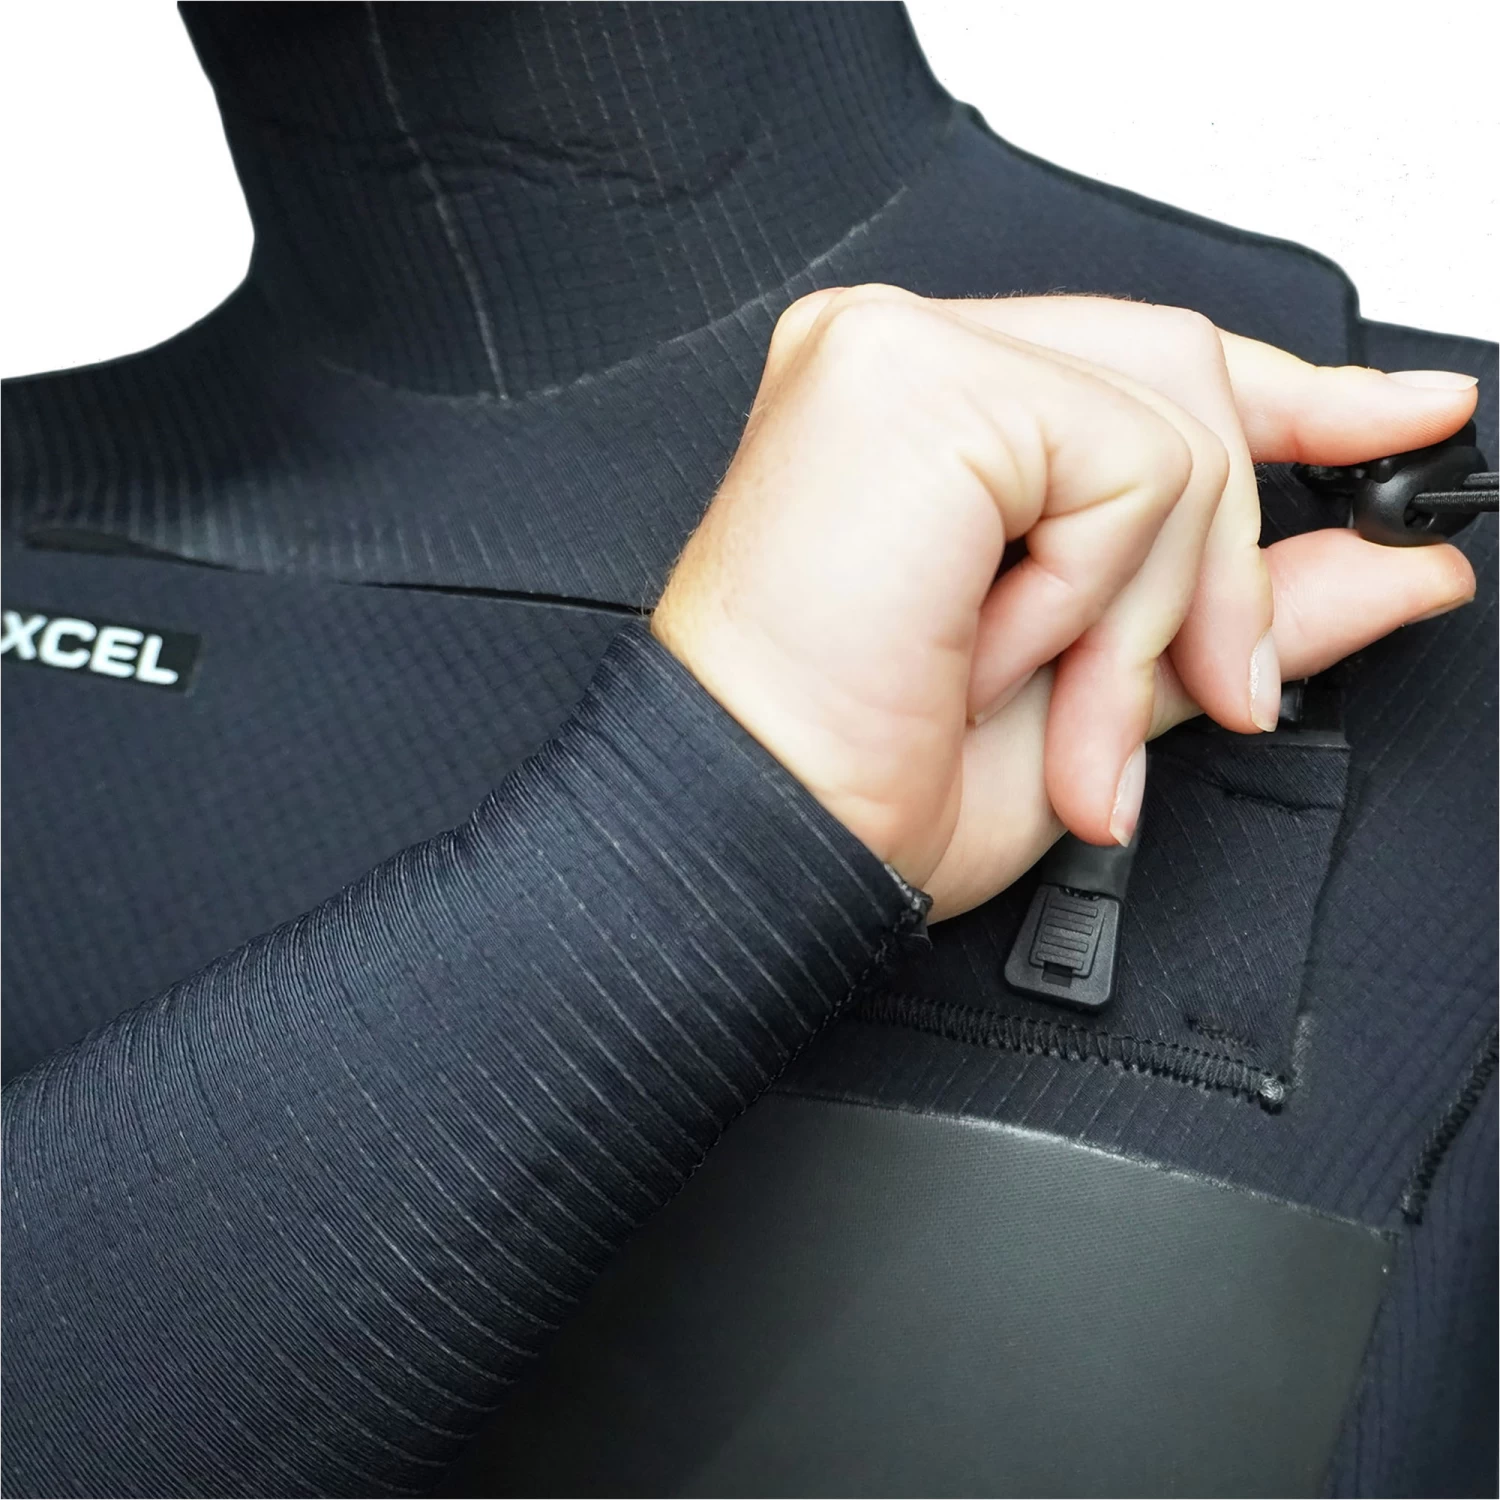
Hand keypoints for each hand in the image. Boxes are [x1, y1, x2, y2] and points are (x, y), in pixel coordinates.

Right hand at [652, 287, 1476, 917]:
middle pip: (1180, 386)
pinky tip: (997, 654)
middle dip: (1217, 573)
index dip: (1286, 407)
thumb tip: (1390, 569)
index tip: (1395, 427)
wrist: (751, 840)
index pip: (1140, 372)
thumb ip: (1228, 611)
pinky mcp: (908, 381)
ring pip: (1170, 428)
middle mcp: (901, 366)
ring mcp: (895, 356)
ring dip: (1145, 614)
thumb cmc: (856, 782)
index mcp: (926, 424)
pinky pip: (1122, 460)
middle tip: (1210, 695)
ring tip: (1065, 718)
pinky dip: (1093, 593)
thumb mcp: (1092, 697)